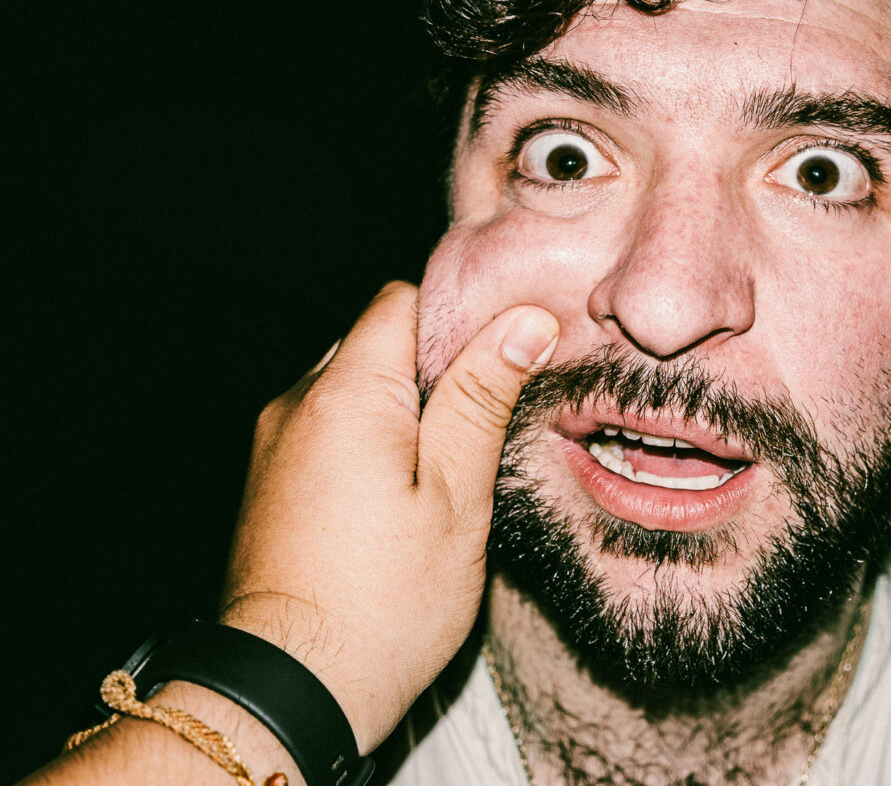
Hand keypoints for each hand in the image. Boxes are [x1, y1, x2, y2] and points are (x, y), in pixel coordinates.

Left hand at [219, 282, 557, 751]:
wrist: (290, 690)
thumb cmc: (385, 603)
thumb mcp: (456, 497)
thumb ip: (482, 399)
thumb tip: (525, 320)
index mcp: (346, 394)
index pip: (402, 299)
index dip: (459, 315)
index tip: (504, 357)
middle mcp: (296, 402)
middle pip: (375, 340)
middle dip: (432, 365)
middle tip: (484, 421)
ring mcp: (272, 442)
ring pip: (350, 385)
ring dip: (399, 406)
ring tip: (445, 466)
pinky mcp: (266, 480)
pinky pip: (325, 427)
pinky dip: (366, 438)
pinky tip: (401, 493)